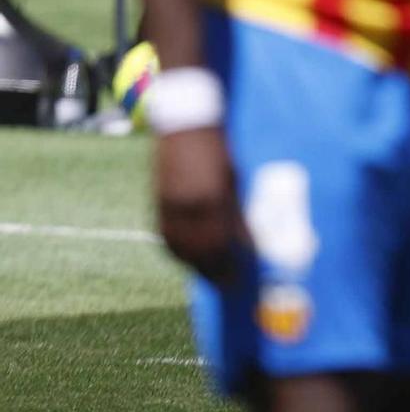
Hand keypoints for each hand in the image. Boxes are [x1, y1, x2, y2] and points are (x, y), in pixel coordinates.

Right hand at [155, 127, 245, 283]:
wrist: (186, 128)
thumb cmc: (220, 152)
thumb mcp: (234, 184)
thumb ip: (238, 216)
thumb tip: (249, 246)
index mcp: (209, 201)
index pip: (218, 246)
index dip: (229, 266)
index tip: (240, 280)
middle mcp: (185, 208)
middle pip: (198, 252)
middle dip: (213, 271)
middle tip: (227, 284)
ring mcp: (168, 207)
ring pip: (179, 248)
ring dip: (195, 265)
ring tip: (212, 274)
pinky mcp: (159, 204)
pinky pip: (168, 238)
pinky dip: (180, 251)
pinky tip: (192, 256)